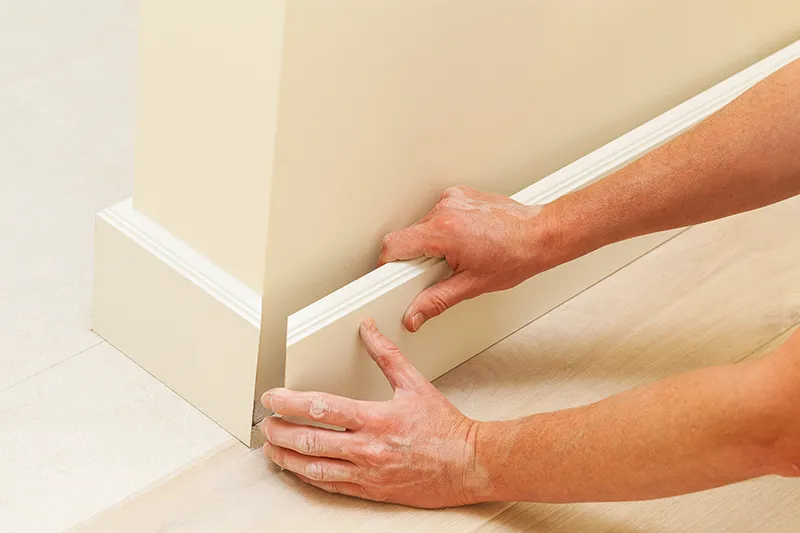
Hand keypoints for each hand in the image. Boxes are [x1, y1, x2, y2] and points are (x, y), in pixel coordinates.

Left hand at [260, 319, 484, 507]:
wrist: (469, 465)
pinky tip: (299, 470)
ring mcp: (368, 474)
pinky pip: (333, 487)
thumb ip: (387, 356)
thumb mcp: (415, 384)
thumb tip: (368, 330)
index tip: (273, 397)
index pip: (322, 409)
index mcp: (376, 419)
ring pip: (315, 469)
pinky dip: (310, 478)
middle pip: (310, 442)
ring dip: (287, 458)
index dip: (290, 403)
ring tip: (272, 449)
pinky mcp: (372, 491)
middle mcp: (368, 449)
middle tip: (265, 424)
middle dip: (280, 432)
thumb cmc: (445, 429)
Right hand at [379, 185, 561, 331]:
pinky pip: (439, 213)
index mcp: (443, 231)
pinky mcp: (461, 194)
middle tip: (439, 271)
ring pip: (423, 224)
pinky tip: (465, 241)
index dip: (388, 264)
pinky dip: (445, 229)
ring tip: (459, 254)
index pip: (394, 245)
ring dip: (432, 242)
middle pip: (408, 235)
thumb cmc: (515, 256)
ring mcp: (454, 198)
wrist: (541, 235)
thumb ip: (435, 301)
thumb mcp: (471, 285)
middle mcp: (446, 208)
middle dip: (416, 256)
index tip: (390, 274)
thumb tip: (414, 314)